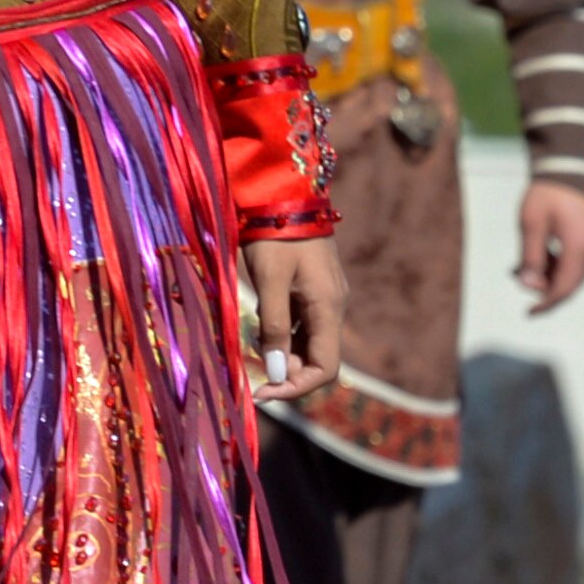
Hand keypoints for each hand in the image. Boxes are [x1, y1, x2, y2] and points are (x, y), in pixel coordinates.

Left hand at [243, 237, 343, 395]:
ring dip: (282, 353)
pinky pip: (302, 324)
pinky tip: (259, 326)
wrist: (285, 192)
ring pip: (309, 342)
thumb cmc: (275, 235)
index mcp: (328, 308)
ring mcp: (326, 297)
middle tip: (249, 369)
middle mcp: (333, 307)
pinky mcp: (314, 288)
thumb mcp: (270, 281)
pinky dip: (282, 334)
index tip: (262, 392)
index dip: (296, 387)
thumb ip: (275, 327)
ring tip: (250, 348)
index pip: (326, 369)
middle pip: (318, 359)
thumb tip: (277, 373)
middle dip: (286, 371)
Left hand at [509, 180, 583, 313]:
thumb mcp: (531, 223)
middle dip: (544, 287)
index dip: (545, 304)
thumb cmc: (548, 193)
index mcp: (579, 248)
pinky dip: (559, 264)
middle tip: (518, 275)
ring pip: (573, 274)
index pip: (563, 289)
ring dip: (550, 275)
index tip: (528, 313)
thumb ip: (530, 257)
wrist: (572, 166)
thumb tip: (529, 286)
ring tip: (524, 260)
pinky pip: (578, 262)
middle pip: (569, 285)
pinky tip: (541, 252)